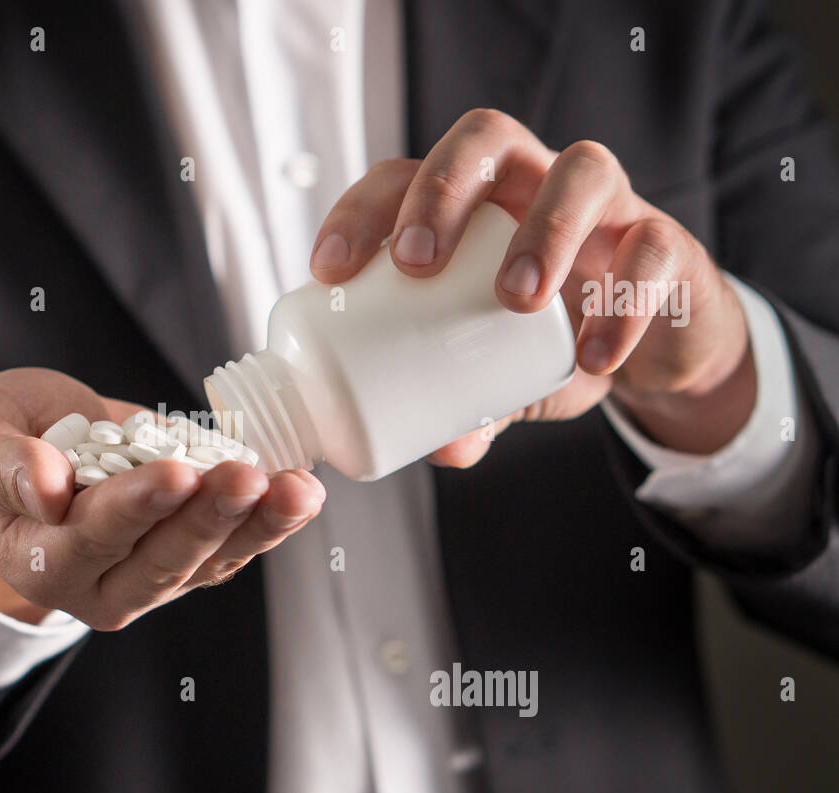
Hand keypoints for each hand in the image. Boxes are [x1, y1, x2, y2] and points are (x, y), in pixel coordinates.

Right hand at [0, 368, 324, 629]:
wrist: (24, 466)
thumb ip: (1, 465)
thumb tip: (47, 487)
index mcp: (41, 560)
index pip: (93, 537)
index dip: (136, 506)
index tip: (177, 473)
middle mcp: (99, 585)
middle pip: (162, 561)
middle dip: (210, 518)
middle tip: (249, 477)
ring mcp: (149, 579)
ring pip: (208, 562)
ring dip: (257, 526)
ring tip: (296, 490)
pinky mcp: (187, 560)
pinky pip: (232, 549)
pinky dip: (269, 523)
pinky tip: (301, 494)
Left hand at [310, 108, 755, 464]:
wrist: (657, 344)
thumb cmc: (552, 337)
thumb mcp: (499, 377)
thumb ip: (467, 408)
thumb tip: (440, 451)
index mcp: (470, 203)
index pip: (403, 174)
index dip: (361, 211)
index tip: (330, 272)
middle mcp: (533, 181)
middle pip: (485, 137)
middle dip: (442, 192)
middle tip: (417, 267)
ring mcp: (608, 204)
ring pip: (583, 169)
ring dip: (545, 229)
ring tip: (515, 299)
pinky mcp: (668, 242)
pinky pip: (655, 248)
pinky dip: (625, 300)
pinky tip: (595, 355)